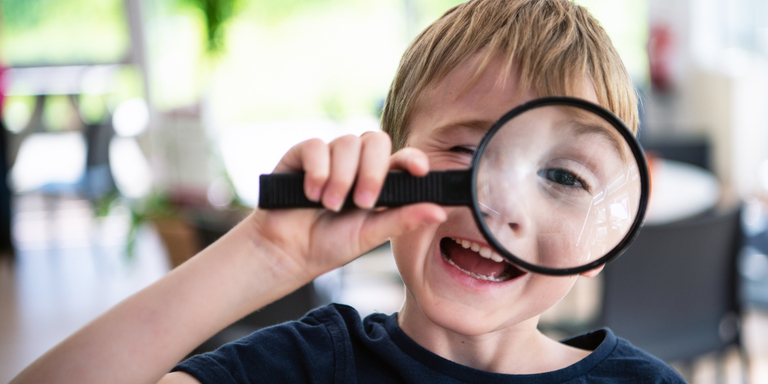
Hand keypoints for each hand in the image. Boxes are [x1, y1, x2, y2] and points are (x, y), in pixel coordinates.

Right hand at [248, 131, 446, 280]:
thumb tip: (441, 211)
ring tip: (329, 206)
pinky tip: (311, 194)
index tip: (419, 170)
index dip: (412, 158)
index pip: (401, 158)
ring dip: (341, 178)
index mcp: (379, 180)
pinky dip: (317, 170)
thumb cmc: (330, 244)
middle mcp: (356, 163)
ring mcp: (329, 156)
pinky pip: (316, 146)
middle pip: (376, 140)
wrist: (287, 252)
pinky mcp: (302, 154)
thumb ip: (403, 219)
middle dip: (373, 171)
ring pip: (347, 142)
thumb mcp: (371, 235)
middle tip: (363, 203)